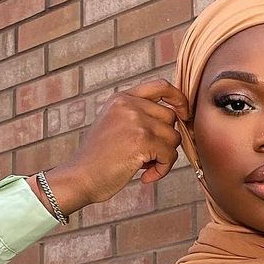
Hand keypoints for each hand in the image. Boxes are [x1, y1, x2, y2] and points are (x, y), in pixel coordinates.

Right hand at [31, 77, 191, 213]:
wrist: (79, 177)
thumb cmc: (98, 159)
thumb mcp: (114, 124)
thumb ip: (138, 115)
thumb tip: (177, 117)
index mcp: (122, 98)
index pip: (161, 85)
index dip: (178, 98)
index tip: (184, 113)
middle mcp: (128, 105)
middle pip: (171, 118)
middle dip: (166, 140)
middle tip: (149, 156)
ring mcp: (135, 121)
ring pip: (173, 138)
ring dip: (164, 157)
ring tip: (144, 166)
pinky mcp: (141, 141)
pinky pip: (169, 155)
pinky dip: (162, 170)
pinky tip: (145, 176)